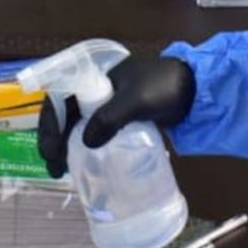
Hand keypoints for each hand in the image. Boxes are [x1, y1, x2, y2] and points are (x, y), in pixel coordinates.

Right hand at [37, 55, 195, 177]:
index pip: (61, 97)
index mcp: (96, 77)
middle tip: (55, 168)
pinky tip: (88, 165)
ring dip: (69, 146)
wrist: (198, 90)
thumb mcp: (137, 100)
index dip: (50, 123)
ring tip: (66, 171)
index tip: (50, 150)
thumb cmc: (165, 88)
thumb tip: (85, 142)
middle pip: (66, 114)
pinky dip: (88, 147)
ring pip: (80, 125)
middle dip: (56, 140)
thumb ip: (111, 117)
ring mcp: (111, 105)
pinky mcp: (123, 119)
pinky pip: (98, 132)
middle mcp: (98, 90)